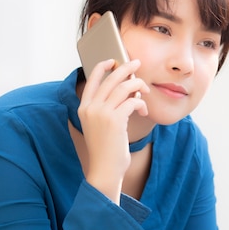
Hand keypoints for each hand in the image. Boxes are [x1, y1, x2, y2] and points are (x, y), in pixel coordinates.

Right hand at [77, 59, 149, 202]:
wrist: (104, 169)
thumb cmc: (105, 148)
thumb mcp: (100, 124)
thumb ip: (107, 107)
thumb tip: (126, 88)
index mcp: (83, 107)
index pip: (92, 80)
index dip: (103, 66)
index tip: (114, 60)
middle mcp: (90, 108)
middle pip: (111, 78)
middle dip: (126, 68)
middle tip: (138, 63)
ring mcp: (102, 113)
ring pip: (124, 87)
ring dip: (138, 85)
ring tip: (146, 90)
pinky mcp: (115, 120)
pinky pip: (133, 101)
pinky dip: (141, 103)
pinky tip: (143, 110)